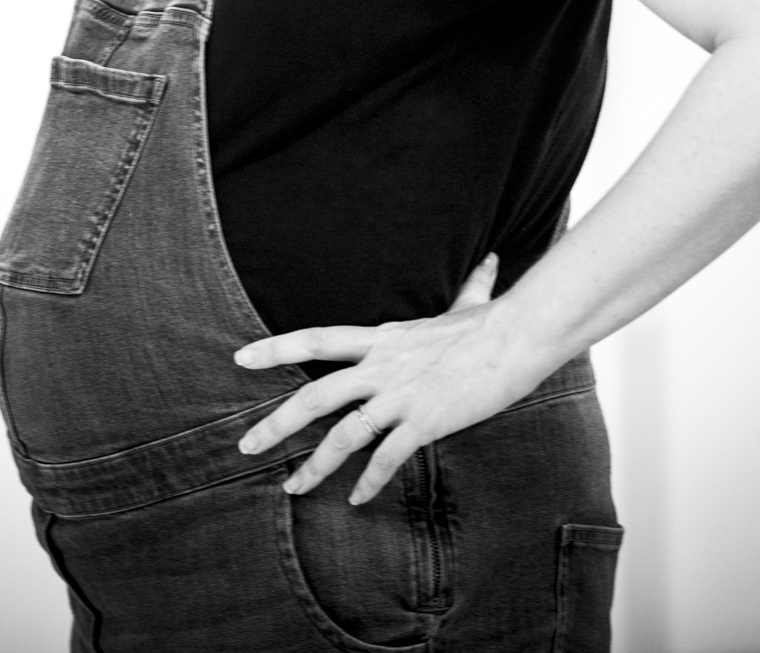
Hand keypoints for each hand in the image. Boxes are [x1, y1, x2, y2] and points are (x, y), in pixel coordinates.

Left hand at [233, 253, 545, 504]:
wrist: (518, 337)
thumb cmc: (494, 322)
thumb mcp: (470, 302)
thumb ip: (472, 286)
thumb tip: (492, 260)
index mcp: (382, 337)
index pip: (316, 338)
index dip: (276, 347)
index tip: (241, 358)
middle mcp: (382, 366)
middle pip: (315, 393)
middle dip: (276, 422)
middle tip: (245, 445)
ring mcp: (401, 395)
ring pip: (342, 433)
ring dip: (313, 465)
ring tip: (291, 488)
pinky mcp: (425, 421)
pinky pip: (387, 457)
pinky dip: (370, 481)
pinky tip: (358, 500)